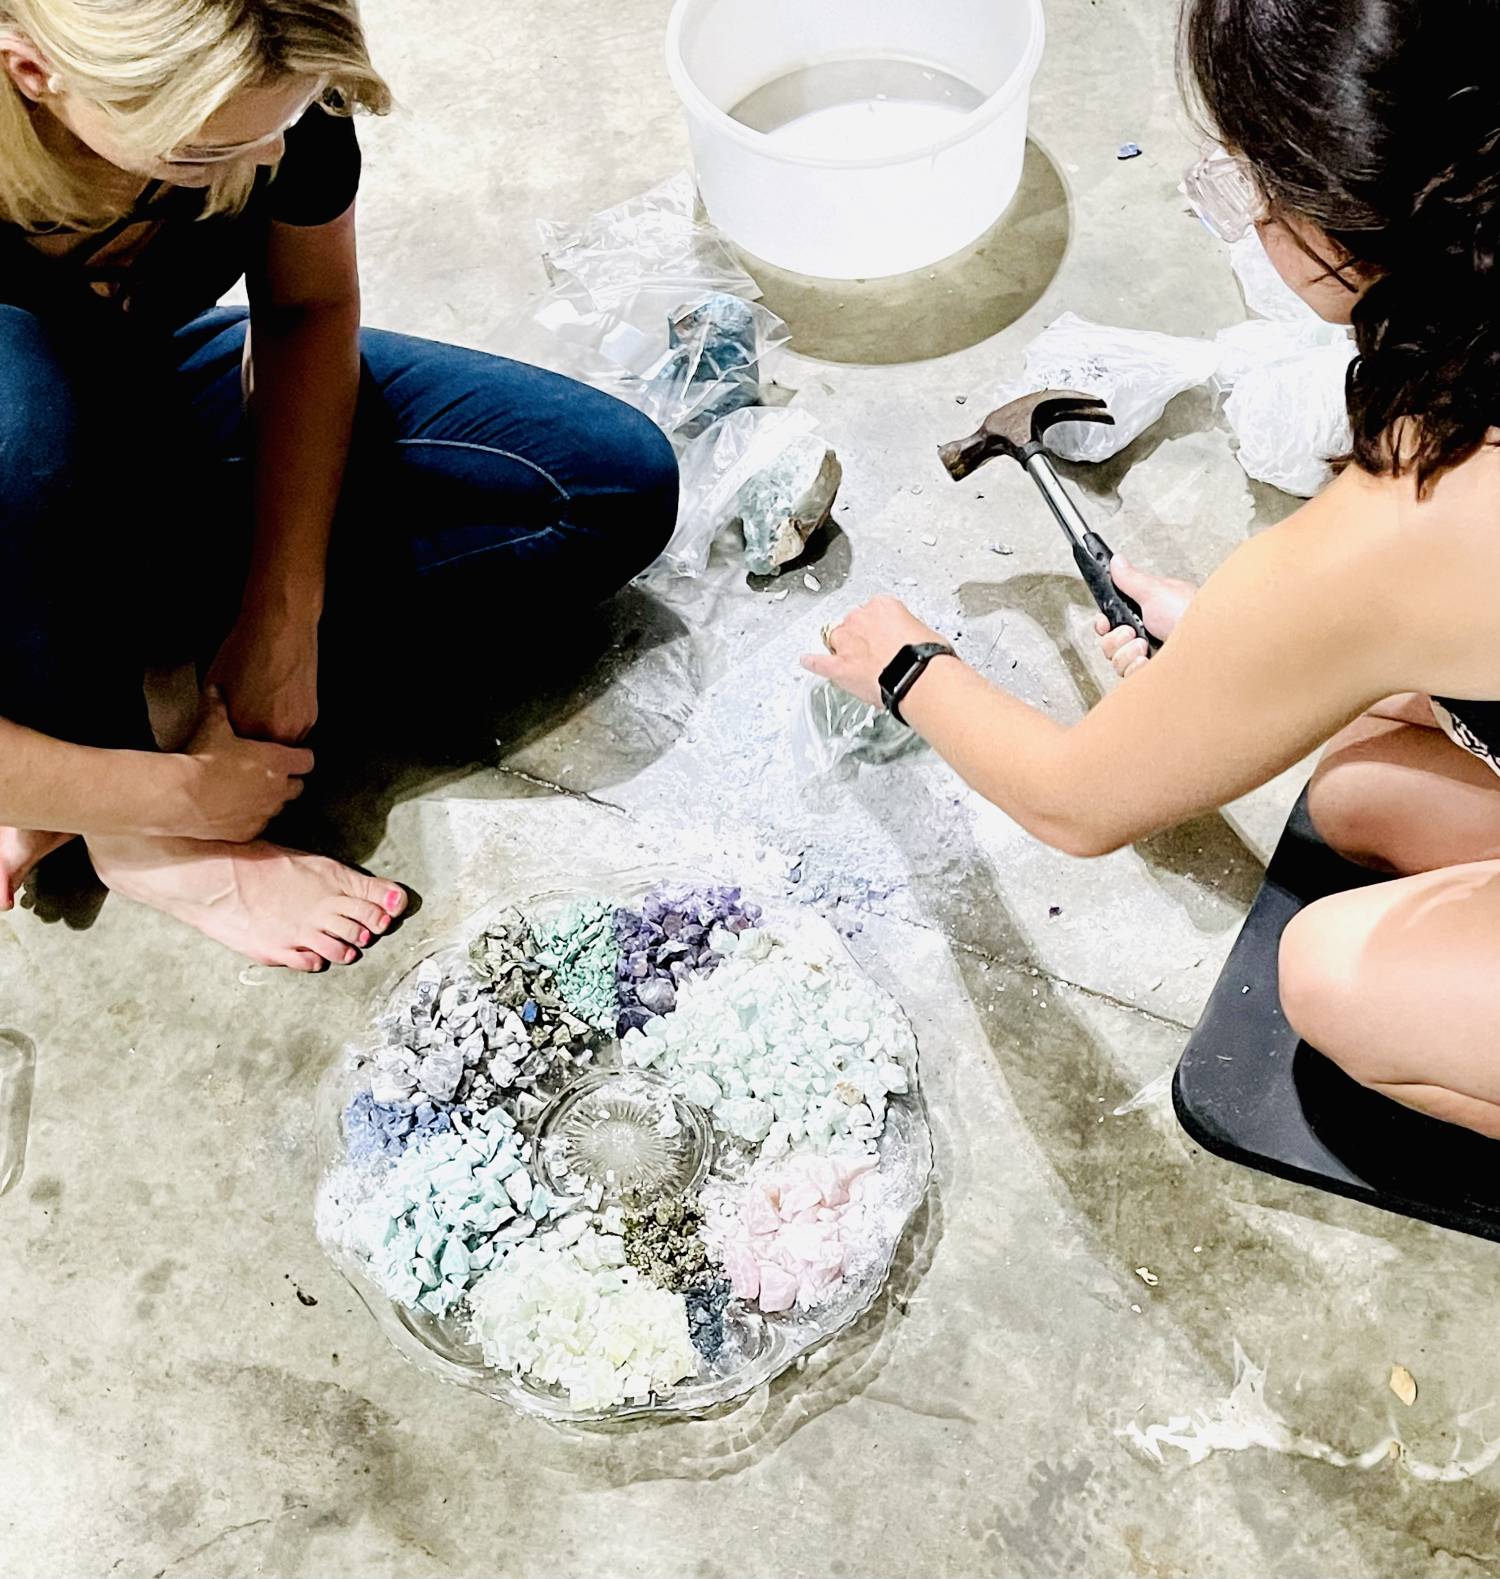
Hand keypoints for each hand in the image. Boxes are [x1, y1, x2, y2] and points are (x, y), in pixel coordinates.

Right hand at [166, 687, 313, 841]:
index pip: (307, 761)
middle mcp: (277, 790)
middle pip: (297, 787)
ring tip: (249, 792)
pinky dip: (250, 819)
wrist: (181, 796)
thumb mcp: (213, 727)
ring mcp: (264, 813)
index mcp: (277, 762)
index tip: (294, 755)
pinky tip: (234, 811)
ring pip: (278, 808)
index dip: (301, 757)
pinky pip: (257, 826)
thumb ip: (218, 707)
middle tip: (270, 774)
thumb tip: (215, 689)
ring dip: (269, 800)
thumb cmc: (202, 759)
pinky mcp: (248, 832)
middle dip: (288, 781)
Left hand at [208, 607, 319, 743]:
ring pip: (277, 745)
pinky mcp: (310, 718)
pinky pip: (293, 732)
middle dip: (248, 746)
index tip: (222, 739)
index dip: (226, 745)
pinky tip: (274, 703)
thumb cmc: (248, 650)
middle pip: (258, 755)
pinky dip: (282, 724)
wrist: (282, 628)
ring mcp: (297, 727)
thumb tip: (213, 727)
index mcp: (246, 728)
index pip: (232, 753)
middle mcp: (276, 734)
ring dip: (268, 737)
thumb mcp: (214, 683)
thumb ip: (214, 714)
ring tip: (259, 712)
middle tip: (239, 726)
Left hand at [801, 596, 951, 707]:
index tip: (886, 636)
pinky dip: (812, 663)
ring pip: (836, 639)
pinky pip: (819, 662)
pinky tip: (806, 661)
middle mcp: (861, 619)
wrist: (918, 676)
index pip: (875, 611)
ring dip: (843, 648)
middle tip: (876, 653)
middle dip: (861, 637)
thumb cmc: (927, 657)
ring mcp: (847, 642)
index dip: (880, 627)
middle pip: (853, 623)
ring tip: (855, 661)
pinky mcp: (840, 666)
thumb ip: (910, 632)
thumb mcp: (925, 632)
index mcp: (884, 605)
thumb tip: (913, 643)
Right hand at [1094, 555, 1196, 678]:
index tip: (1105, 623)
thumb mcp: (1155, 591)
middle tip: (1134, 633)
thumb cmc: (1189, 613)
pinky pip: (1130, 677)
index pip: (1111, 624)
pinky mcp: (1153, 675)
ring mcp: (1150, 657)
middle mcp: (1146, 637)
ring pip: (1116, 662)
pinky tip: (1150, 662)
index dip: (1103, 625)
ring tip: (1146, 645)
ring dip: (1128, 653)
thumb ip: (1131, 579)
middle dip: (1117, 639)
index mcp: (1145, 615)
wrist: (1209, 642)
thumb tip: (1117, 561)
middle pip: (1108, 645)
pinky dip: (1136, 669)